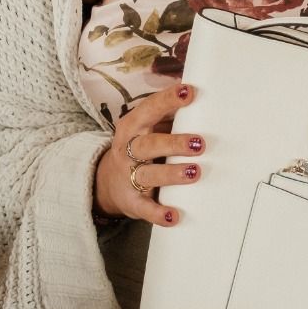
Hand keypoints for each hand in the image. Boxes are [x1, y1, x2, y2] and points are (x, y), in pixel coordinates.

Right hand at [95, 82, 202, 227]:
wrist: (107, 184)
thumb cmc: (139, 149)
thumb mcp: (146, 128)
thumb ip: (168, 115)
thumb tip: (200, 93)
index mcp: (132, 128)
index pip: (148, 110)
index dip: (167, 101)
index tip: (189, 92)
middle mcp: (128, 151)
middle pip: (148, 144)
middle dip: (174, 143)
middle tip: (199, 143)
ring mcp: (129, 177)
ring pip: (148, 175)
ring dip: (171, 174)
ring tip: (194, 172)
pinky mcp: (132, 202)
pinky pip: (145, 208)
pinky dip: (158, 213)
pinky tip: (173, 216)